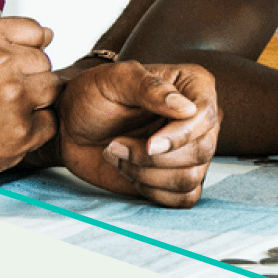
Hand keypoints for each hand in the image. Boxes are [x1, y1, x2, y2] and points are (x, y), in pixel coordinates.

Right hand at [0, 16, 58, 186]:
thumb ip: (2, 35)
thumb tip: (50, 34)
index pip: (36, 31)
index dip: (23, 51)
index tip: (6, 67)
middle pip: (44, 61)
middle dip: (27, 77)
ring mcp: (13, 97)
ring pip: (51, 89)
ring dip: (34, 101)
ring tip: (2, 111)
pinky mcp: (21, 131)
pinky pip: (49, 122)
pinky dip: (33, 129)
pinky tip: (5, 130)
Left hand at [56, 60, 220, 207]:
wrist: (71, 126)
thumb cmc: (93, 95)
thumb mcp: (115, 79)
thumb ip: (150, 88)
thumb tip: (187, 108)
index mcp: (193, 85)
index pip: (206, 115)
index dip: (180, 136)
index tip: (149, 144)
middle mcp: (199, 118)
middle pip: (202, 151)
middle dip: (153, 158)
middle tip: (116, 144)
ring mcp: (190, 150)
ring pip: (190, 178)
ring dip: (146, 174)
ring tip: (118, 155)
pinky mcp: (178, 177)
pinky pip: (184, 198)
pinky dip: (153, 191)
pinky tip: (130, 172)